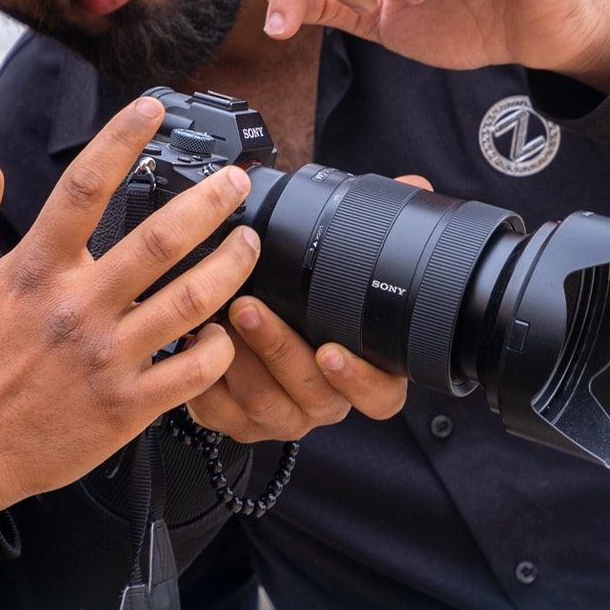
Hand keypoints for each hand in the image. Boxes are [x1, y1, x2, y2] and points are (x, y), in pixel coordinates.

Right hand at [0, 97, 258, 513]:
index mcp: (35, 270)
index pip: (84, 188)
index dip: (120, 141)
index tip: (152, 109)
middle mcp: (77, 307)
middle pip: (158, 240)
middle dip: (208, 203)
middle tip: (238, 181)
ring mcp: (106, 357)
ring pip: (188, 301)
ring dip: (229, 267)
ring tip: (251, 245)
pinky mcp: (126, 406)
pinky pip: (191, 372)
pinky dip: (218, 347)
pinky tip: (227, 329)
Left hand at [184, 175, 428, 441]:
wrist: (243, 334)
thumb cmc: (302, 300)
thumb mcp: (337, 268)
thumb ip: (377, 231)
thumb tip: (414, 188)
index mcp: (363, 373)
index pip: (381, 396)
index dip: (360, 379)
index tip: (332, 349)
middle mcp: (324, 400)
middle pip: (313, 393)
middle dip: (278, 348)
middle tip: (250, 307)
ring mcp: (280, 417)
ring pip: (264, 404)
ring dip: (239, 359)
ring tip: (218, 317)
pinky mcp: (234, 422)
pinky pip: (221, 414)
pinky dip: (205, 380)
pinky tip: (195, 345)